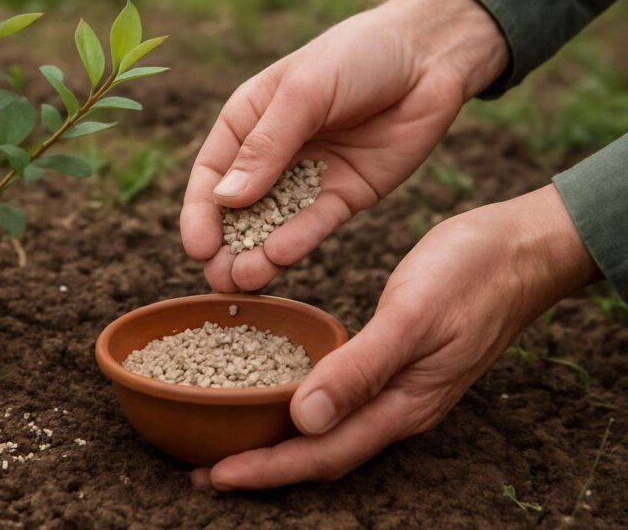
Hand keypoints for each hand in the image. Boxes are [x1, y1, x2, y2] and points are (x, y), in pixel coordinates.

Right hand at [181, 0, 508, 291]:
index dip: (200, 212)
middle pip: (239, 208)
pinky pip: (316, 223)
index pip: (212, 173)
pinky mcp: (345, 194)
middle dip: (226, 244)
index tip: (197, 247)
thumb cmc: (357, 54)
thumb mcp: (305, 91)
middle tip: (217, 279)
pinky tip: (282, 256)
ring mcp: (308, 177)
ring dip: (257, 253)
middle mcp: (272, 154)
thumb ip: (267, 146)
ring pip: (275, 224)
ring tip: (244, 281)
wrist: (431, 54)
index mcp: (248, 121)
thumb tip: (225, 199)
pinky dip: (299, 240)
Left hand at [191, 184, 598, 488]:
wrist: (521, 250)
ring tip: (229, 438)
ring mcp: (397, 387)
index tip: (216, 476)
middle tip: (204, 470)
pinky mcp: (393, 362)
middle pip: (321, 453)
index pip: (324, 455)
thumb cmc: (471, 276)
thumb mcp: (412, 317)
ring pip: (328, 430)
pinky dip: (300, 404)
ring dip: (279, 441)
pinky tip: (275, 391)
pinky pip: (339, 396)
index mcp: (402, 405)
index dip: (268, 470)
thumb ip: (361, 370)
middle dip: (264, 467)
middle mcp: (396, 406)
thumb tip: (305, 421)